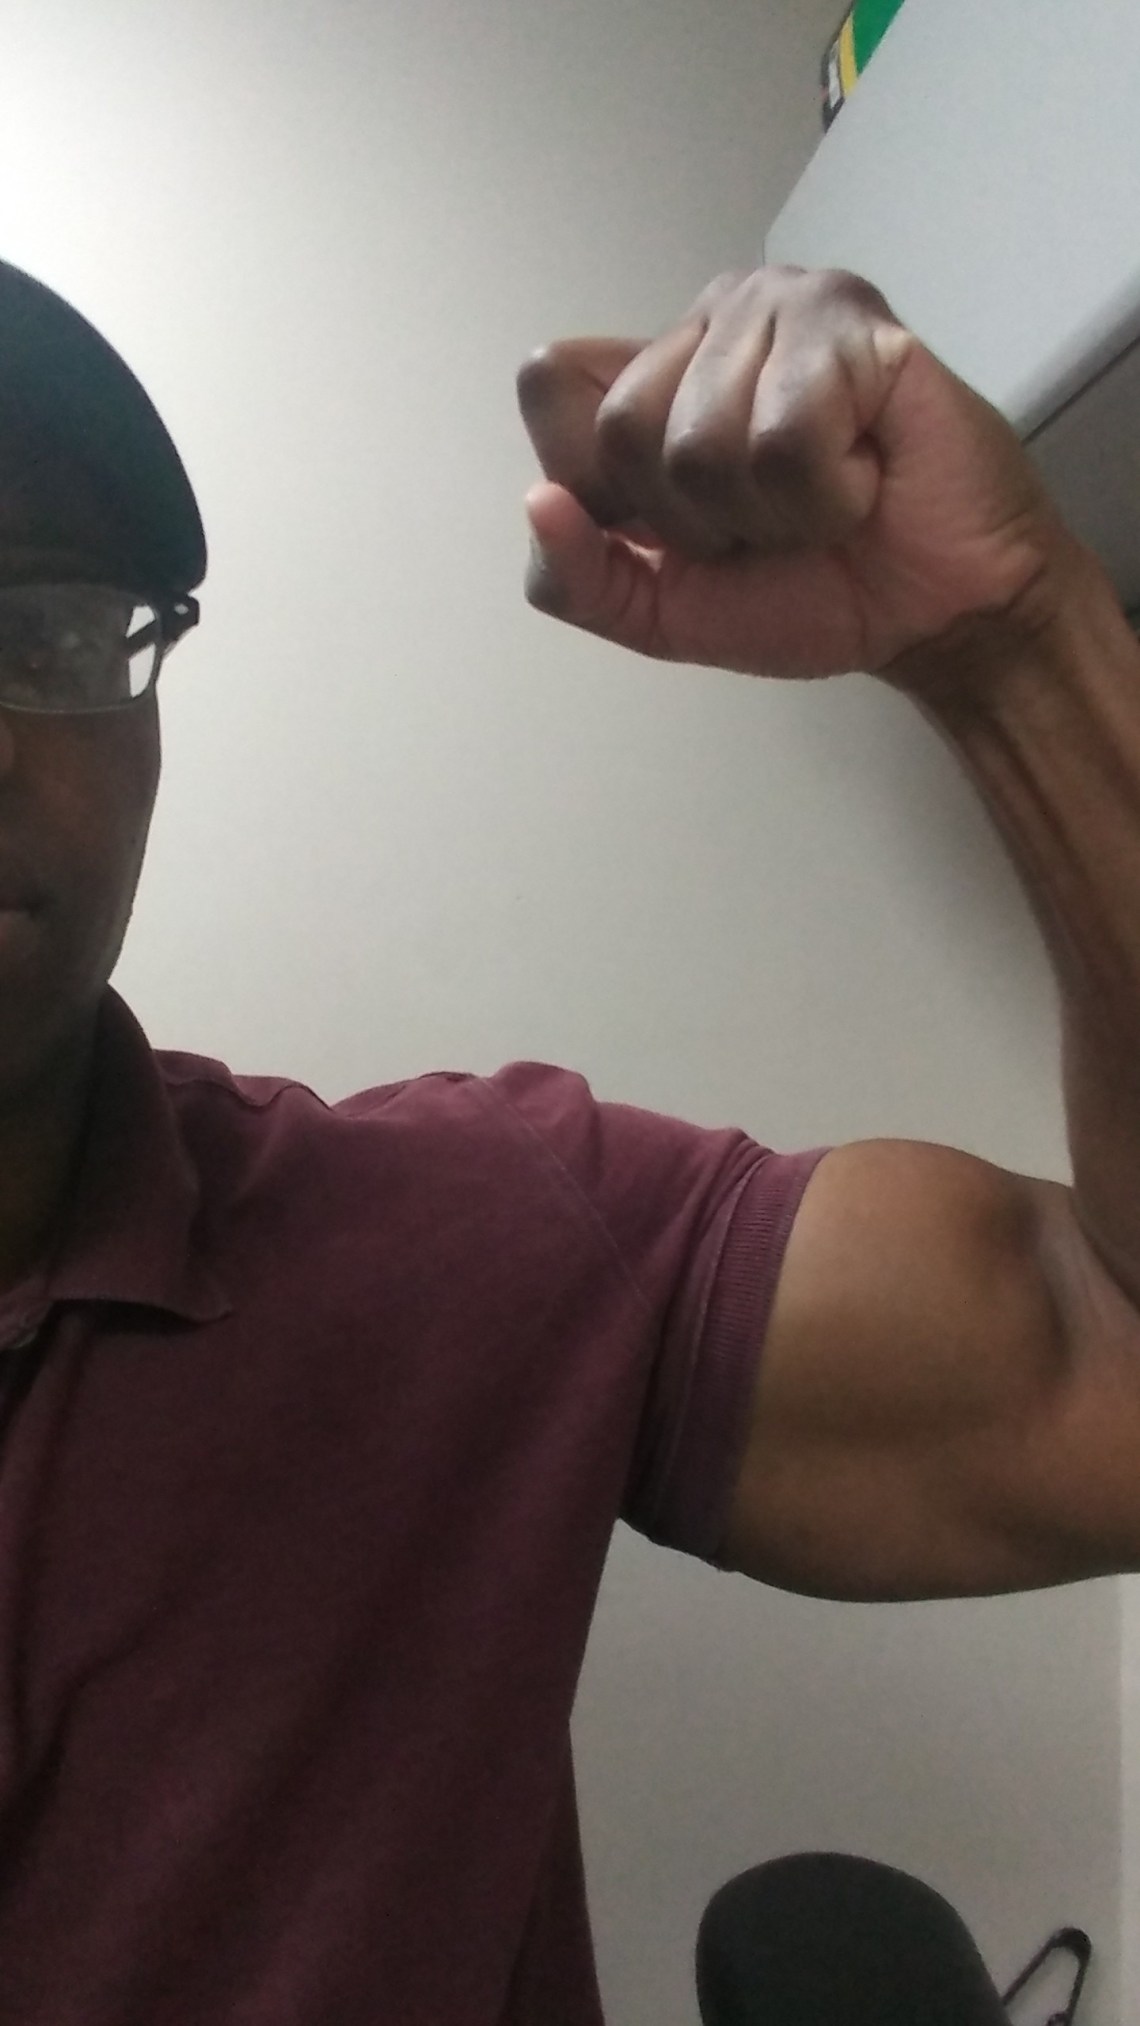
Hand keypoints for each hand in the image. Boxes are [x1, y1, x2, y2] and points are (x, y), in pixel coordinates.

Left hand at [517, 268, 1073, 681]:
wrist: (933, 617)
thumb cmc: (813, 593)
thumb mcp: (662, 613)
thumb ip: (578, 579)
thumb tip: (539, 503)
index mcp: (653, 371)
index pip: (551, 384)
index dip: (605, 487)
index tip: (684, 527)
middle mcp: (709, 320)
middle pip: (623, 427)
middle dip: (695, 518)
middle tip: (767, 519)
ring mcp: (781, 305)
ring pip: (703, 442)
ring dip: (770, 514)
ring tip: (822, 498)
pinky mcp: (851, 322)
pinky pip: (785, 437)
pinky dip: (827, 495)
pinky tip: (864, 478)